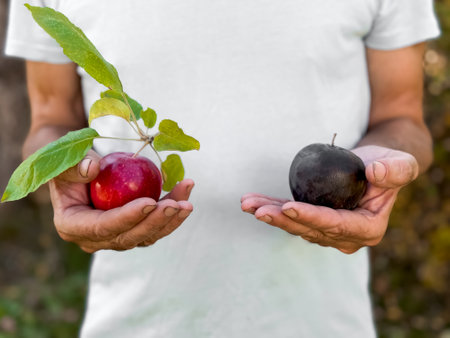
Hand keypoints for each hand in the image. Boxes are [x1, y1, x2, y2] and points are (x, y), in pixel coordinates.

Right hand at [49, 150, 193, 252]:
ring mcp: (117, 236)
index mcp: (73, 226)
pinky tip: (185, 195)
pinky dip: (172, 213)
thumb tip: (93, 168)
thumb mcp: (66, 162)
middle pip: (130, 237)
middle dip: (155, 222)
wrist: (81, 171)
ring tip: (186, 202)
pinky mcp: (134, 230)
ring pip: (147, 235)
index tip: (150, 202)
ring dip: (170, 220)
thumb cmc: (72, 163)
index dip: (128, 217)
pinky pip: (155, 225)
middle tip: (176, 205)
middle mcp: (95, 239)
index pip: (104, 227)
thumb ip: (75, 166)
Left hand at [241, 145, 417, 253]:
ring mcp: (327, 231)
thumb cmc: (388, 164)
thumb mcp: (401, 163)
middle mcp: (346, 236)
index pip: (337, 226)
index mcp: (368, 229)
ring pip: (296, 225)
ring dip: (271, 215)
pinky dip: (271, 208)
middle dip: (283, 220)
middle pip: (310, 229)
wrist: (375, 166)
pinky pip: (290, 215)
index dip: (312, 218)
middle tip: (259, 211)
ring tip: (248, 204)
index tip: (289, 208)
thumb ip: (397, 169)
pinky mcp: (313, 220)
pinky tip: (252, 203)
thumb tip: (376, 172)